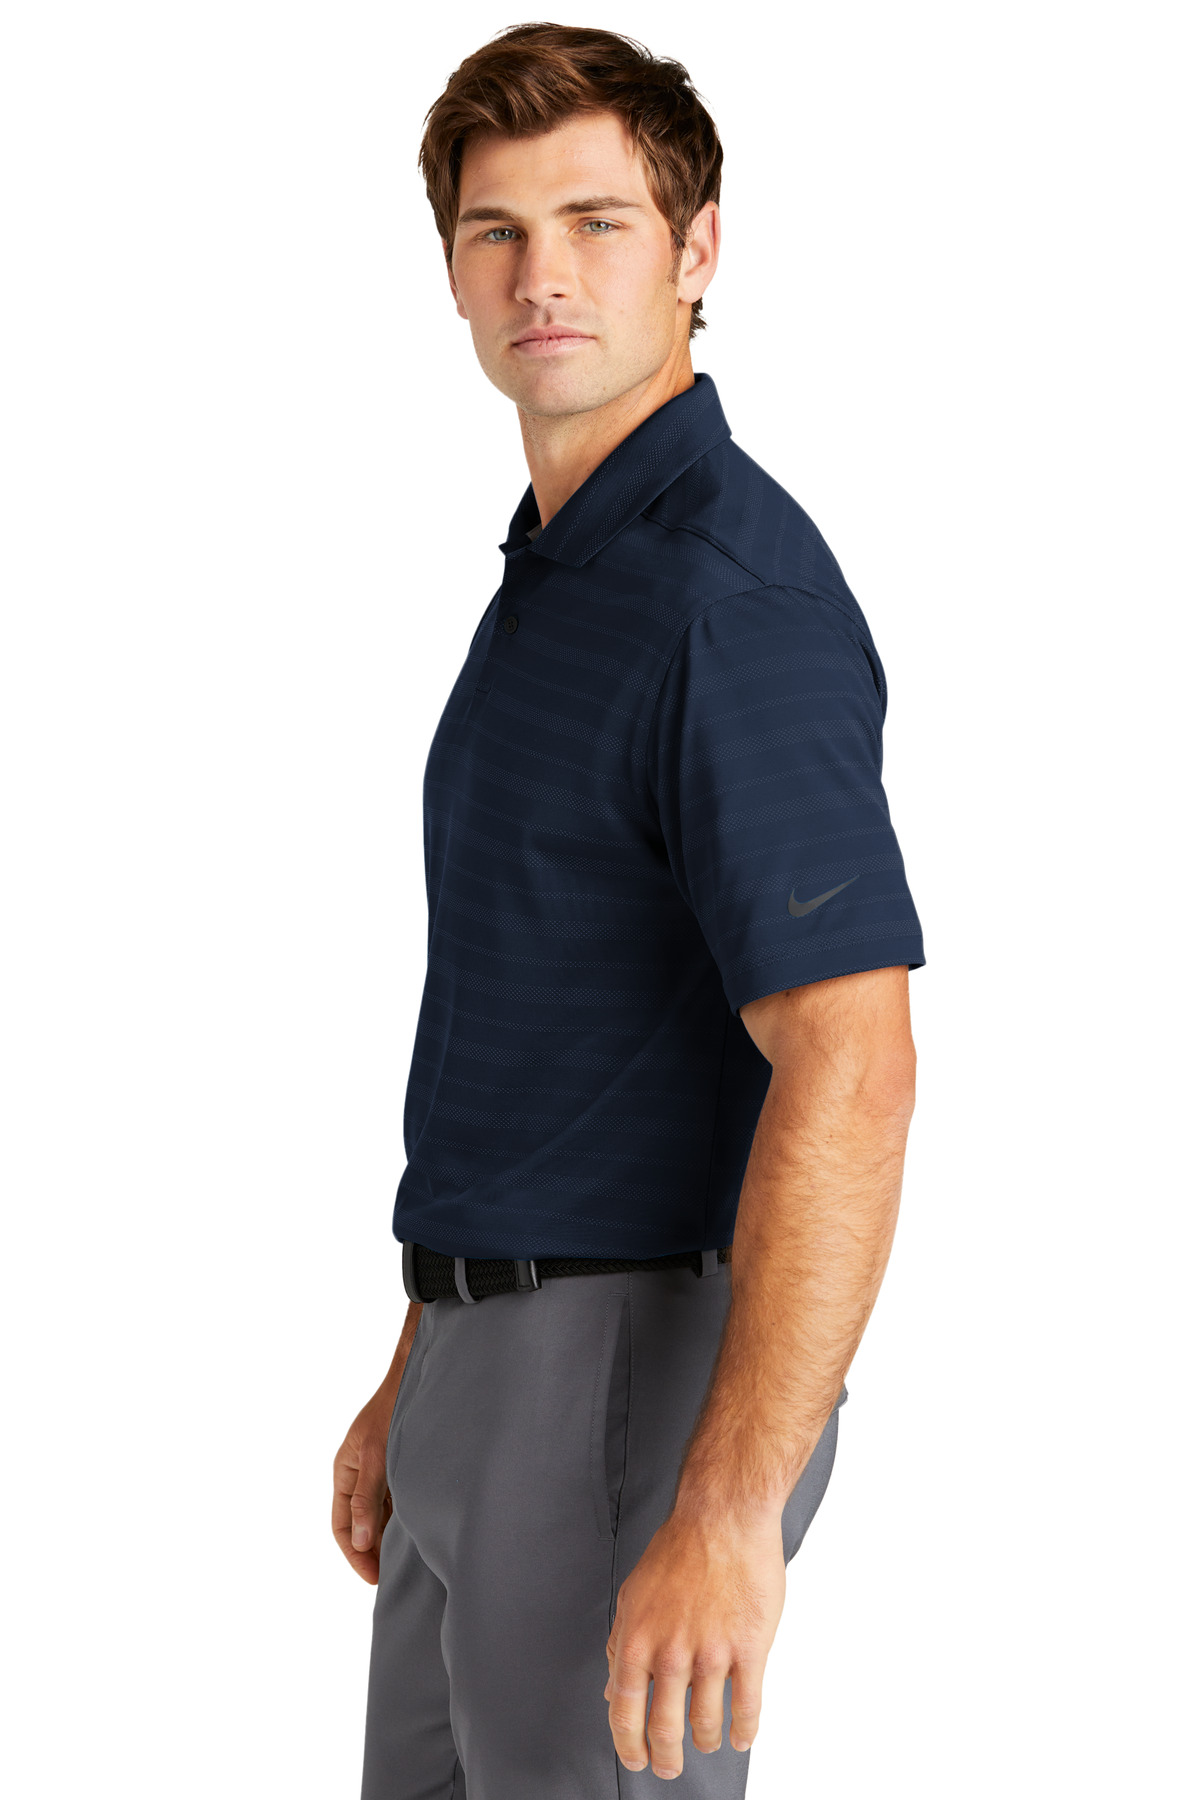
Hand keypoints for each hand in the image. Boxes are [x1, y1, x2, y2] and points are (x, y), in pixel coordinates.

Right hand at [331, 1387, 396, 1584]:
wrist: (415, 1379)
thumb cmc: (391, 1412)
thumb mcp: (376, 1456)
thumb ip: (367, 1499)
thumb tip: (361, 1542)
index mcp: (344, 1472)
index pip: (341, 1525)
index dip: (354, 1554)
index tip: (373, 1577)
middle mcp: (359, 1476)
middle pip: (360, 1524)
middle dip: (372, 1552)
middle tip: (391, 1577)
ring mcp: (379, 1473)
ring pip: (380, 1515)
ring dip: (388, 1538)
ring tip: (405, 1562)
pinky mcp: (398, 1469)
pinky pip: (396, 1502)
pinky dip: (402, 1520)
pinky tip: (417, 1534)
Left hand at [604, 1508, 785, 1777]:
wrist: (723, 1517)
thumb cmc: (679, 1550)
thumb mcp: (634, 1593)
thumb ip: (621, 1642)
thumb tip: (611, 1686)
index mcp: (637, 1639)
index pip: (624, 1711)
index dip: (628, 1745)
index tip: (636, 1759)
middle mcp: (670, 1653)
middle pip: (664, 1728)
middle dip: (665, 1757)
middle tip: (669, 1766)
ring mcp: (711, 1653)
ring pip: (706, 1723)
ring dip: (705, 1741)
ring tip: (707, 1743)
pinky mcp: (749, 1649)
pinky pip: (747, 1706)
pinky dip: (744, 1730)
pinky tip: (741, 1736)